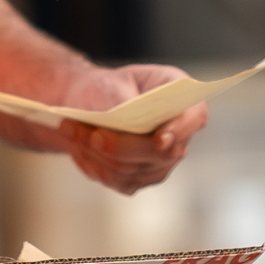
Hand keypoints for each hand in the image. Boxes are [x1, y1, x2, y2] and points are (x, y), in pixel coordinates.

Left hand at [57, 64, 207, 194]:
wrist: (90, 105)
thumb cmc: (106, 88)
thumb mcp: (112, 82)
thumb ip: (123, 98)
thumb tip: (125, 112)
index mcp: (183, 102)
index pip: (194, 118)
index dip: (179, 130)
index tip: (160, 138)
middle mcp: (180, 137)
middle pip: (159, 153)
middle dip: (119, 145)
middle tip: (91, 133)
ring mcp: (162, 163)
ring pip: (131, 169)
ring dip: (96, 152)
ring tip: (70, 130)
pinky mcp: (140, 179)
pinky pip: (118, 181)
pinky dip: (93, 164)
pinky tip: (78, 146)